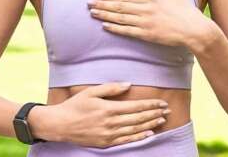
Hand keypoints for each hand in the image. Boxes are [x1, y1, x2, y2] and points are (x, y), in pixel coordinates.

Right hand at [30, 82, 170, 147]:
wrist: (61, 125)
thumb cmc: (75, 105)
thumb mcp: (91, 92)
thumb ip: (111, 88)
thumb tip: (129, 84)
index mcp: (108, 108)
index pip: (136, 106)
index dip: (151, 105)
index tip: (161, 102)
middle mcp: (111, 122)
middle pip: (139, 118)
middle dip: (154, 114)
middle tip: (167, 110)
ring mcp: (109, 134)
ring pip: (135, 130)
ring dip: (150, 125)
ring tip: (162, 120)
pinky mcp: (106, 143)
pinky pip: (127, 140)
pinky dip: (140, 137)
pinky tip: (149, 134)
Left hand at [88, 0, 218, 49]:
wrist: (195, 30)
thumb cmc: (186, 12)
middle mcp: (146, 9)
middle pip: (119, 6)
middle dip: (102, 5)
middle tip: (88, 4)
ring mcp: (146, 22)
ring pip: (120, 18)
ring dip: (105, 15)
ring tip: (92, 13)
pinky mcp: (148, 34)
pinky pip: (128, 31)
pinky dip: (115, 28)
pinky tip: (105, 27)